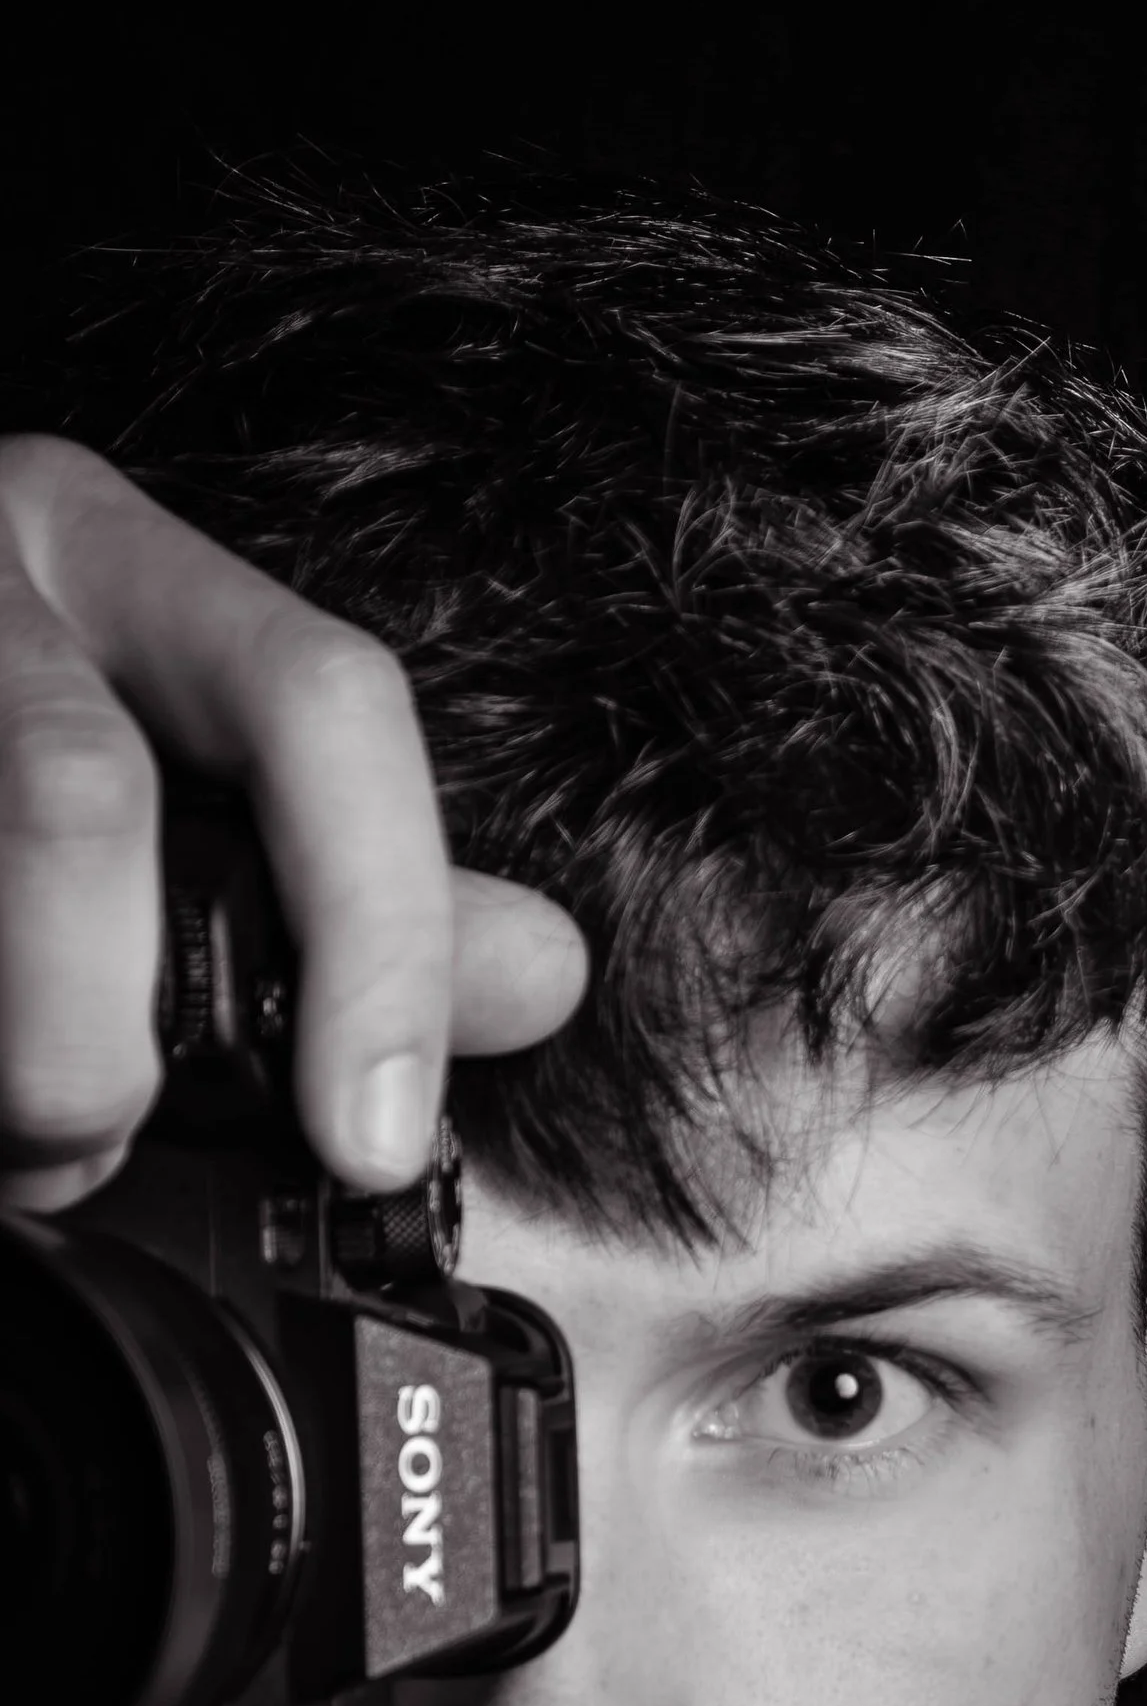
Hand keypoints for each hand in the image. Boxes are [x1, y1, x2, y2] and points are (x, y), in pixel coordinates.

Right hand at [0, 434, 585, 1208]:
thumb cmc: (4, 775)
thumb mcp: (180, 785)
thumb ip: (355, 892)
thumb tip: (534, 973)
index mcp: (118, 562)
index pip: (320, 703)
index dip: (377, 938)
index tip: (371, 1137)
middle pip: (82, 795)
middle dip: (97, 1033)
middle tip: (95, 1143)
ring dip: (20, 1055)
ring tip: (20, 1135)